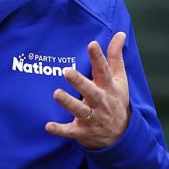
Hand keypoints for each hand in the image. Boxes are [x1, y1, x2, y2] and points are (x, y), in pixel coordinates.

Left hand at [45, 32, 129, 148]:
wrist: (121, 135)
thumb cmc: (116, 100)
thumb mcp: (120, 79)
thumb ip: (115, 56)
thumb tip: (119, 33)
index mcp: (109, 88)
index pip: (104, 71)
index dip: (98, 58)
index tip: (92, 44)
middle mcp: (101, 102)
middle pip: (91, 91)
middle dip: (80, 82)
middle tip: (67, 71)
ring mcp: (92, 118)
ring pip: (79, 110)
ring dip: (68, 103)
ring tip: (56, 93)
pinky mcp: (83, 132)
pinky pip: (70, 131)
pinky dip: (60, 130)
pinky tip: (48, 126)